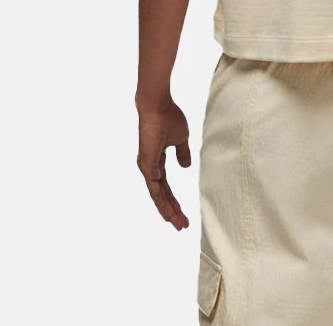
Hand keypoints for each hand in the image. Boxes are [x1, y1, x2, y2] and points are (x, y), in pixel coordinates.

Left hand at [136, 96, 192, 229]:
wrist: (157, 106)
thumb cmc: (168, 118)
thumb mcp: (181, 138)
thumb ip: (182, 153)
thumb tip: (185, 167)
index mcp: (157, 162)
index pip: (165, 187)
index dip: (173, 201)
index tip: (182, 214)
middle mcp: (150, 168)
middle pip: (161, 195)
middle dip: (172, 211)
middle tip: (181, 226)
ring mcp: (147, 167)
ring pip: (157, 195)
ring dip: (167, 210)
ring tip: (177, 223)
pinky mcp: (147, 164)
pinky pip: (154, 187)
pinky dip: (160, 200)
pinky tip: (168, 209)